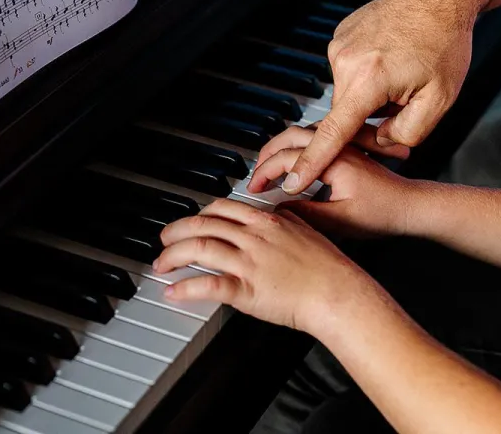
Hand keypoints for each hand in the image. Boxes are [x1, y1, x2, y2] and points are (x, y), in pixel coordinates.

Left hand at [154, 199, 378, 336]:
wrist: (339, 293)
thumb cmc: (329, 267)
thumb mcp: (306, 230)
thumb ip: (285, 222)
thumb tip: (276, 216)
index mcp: (267, 222)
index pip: (222, 208)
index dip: (200, 214)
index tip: (190, 221)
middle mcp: (254, 238)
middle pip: (204, 225)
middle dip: (176, 231)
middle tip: (164, 240)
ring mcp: (249, 263)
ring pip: (200, 248)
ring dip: (174, 255)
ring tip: (162, 264)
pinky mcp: (247, 291)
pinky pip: (208, 286)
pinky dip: (185, 288)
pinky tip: (173, 292)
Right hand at [250, 126, 421, 238]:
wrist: (413, 206)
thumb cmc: (385, 214)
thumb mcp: (342, 221)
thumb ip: (307, 214)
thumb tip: (279, 208)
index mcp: (336, 160)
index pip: (289, 158)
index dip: (266, 173)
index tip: (255, 187)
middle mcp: (339, 145)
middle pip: (292, 136)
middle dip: (268, 153)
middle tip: (255, 174)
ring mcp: (345, 144)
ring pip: (304, 132)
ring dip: (283, 146)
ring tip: (269, 164)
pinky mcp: (349, 148)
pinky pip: (318, 135)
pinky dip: (300, 144)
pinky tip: (297, 157)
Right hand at [253, 0, 474, 193]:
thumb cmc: (444, 42)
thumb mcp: (440, 99)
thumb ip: (407, 132)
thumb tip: (378, 138)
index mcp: (369, 79)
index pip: (334, 132)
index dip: (313, 161)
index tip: (293, 180)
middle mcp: (346, 60)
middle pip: (346, 112)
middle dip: (370, 117)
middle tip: (405, 100)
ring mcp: (340, 45)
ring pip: (349, 91)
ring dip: (370, 93)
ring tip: (403, 69)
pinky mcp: (341, 35)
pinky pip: (350, 70)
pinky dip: (368, 73)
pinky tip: (392, 56)